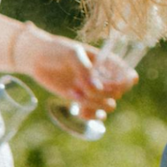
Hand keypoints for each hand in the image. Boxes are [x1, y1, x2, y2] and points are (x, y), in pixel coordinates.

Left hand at [21, 32, 135, 116]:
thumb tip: (96, 89)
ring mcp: (93, 89)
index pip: (128, 75)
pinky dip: (90, 115)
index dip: (124, 84)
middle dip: (101, 94)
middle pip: (117, 93)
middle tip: (82, 85)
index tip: (109, 84)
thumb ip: (85, 70)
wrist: (38, 58)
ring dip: (94, 104)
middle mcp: (104, 77)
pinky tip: (79, 110)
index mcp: (107, 62)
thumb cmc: (58, 51)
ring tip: (75, 95)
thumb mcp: (72, 54)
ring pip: (107, 105)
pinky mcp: (81, 99)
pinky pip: (94, 113)